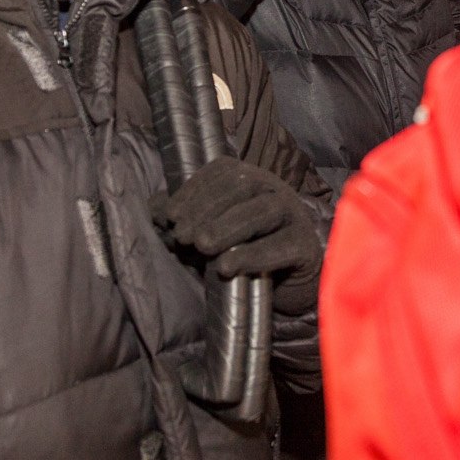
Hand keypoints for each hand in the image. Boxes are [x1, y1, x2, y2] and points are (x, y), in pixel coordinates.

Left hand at [152, 157, 322, 317]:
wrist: (286, 288)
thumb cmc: (242, 254)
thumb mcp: (207, 236)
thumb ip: (183, 222)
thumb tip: (154, 209)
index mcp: (251, 180)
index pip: (222, 172)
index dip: (193, 190)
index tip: (169, 216)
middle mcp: (274, 190)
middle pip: (244, 185)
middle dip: (207, 208)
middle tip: (182, 236)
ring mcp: (294, 216)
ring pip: (264, 210)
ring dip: (228, 226)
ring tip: (202, 246)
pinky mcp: (305, 247)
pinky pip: (282, 245)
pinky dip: (253, 255)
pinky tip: (227, 267)